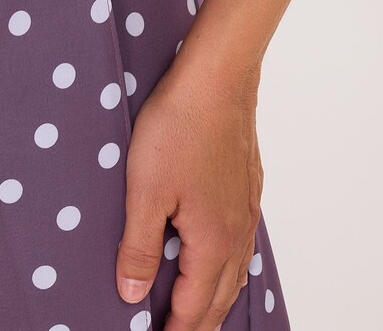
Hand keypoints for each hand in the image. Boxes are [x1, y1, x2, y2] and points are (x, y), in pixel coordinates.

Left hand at [115, 51, 263, 330]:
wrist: (218, 76)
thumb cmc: (180, 126)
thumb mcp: (145, 192)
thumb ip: (139, 249)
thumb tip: (134, 295)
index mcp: (212, 240)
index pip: (194, 308)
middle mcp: (236, 229)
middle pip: (221, 296)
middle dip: (200, 323)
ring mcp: (247, 205)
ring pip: (236, 269)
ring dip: (217, 297)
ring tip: (198, 311)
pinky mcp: (248, 183)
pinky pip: (242, 241)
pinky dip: (230, 264)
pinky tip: (221, 256)